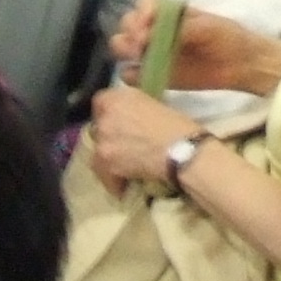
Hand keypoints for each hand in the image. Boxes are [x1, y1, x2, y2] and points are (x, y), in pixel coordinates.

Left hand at [83, 83, 199, 188]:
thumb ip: (134, 104)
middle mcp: (105, 117)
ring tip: (126, 164)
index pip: (100, 102)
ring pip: (99, 149)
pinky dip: (112, 178)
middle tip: (126, 142)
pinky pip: (102, 171)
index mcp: (117, 98)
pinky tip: (124, 181)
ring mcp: (102, 140)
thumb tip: (130, 113)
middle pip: (98, 126)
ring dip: (110, 155)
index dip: (109, 112)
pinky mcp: (105, 162)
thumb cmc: (175, 125)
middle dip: (109, 134)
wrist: (182, 150)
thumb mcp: (153, 103)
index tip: (119, 120)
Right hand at [105, 0, 280, 96]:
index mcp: (169, 11)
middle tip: (139, 45)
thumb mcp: (209, 26)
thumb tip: (149, 36)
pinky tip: (138, 76)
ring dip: (123, 49)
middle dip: (129, 32)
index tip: (146, 23)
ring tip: (137, 56)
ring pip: (123, 47)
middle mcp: (155, 28)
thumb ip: (181, 29)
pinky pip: (132, 74)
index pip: (145, 4)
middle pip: (127, 24)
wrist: (242, 64)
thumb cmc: (227, 37)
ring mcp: (152, 52)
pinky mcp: (154, 74)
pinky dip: (130, 74)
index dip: (141, 11)